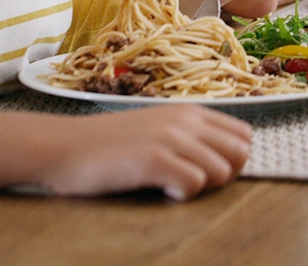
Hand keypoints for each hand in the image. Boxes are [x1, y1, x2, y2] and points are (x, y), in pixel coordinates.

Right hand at [41, 105, 252, 199]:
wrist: (63, 146)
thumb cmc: (108, 144)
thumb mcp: (156, 128)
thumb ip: (189, 137)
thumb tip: (224, 160)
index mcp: (189, 112)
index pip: (243, 134)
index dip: (232, 159)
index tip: (205, 170)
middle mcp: (185, 120)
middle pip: (240, 154)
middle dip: (222, 175)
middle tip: (189, 181)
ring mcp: (171, 138)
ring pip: (222, 172)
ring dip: (200, 187)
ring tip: (169, 184)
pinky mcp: (154, 159)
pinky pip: (194, 185)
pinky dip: (180, 195)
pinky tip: (158, 190)